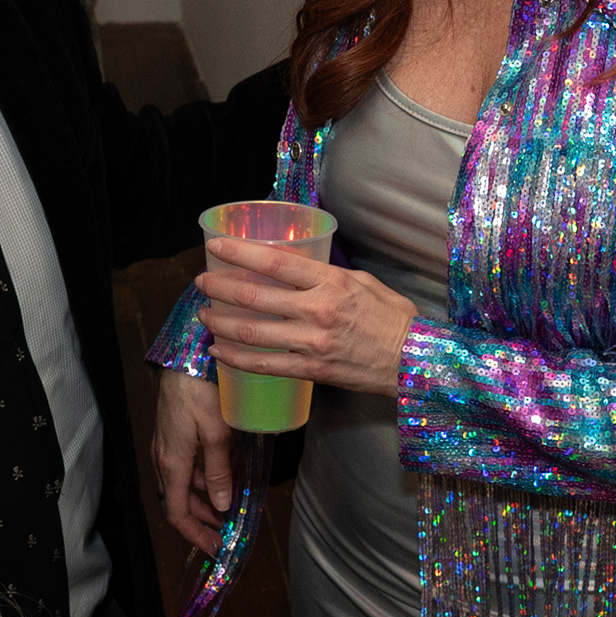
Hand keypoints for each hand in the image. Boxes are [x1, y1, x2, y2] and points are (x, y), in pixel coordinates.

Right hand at [153, 367, 237, 549]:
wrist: (185, 357)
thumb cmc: (200, 392)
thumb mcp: (218, 435)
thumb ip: (220, 472)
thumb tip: (223, 506)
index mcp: (173, 464)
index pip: (177, 514)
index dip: (196, 535)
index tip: (215, 548)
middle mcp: (164, 459)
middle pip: (179, 502)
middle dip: (202, 521)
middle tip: (225, 531)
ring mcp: (165, 446)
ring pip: (181, 485)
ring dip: (202, 500)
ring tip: (226, 507)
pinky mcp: (171, 434)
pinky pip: (183, 468)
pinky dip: (201, 480)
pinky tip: (220, 477)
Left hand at [196, 238, 413, 396]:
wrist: (413, 360)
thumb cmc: (393, 318)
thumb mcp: (363, 282)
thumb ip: (327, 275)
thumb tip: (295, 267)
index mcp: (330, 283)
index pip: (276, 262)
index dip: (240, 253)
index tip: (216, 247)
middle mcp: (317, 311)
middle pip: (255, 297)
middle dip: (220, 288)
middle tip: (202, 282)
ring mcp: (312, 343)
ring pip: (253, 333)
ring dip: (222, 323)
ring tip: (205, 315)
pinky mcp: (311, 369)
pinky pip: (265, 365)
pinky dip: (237, 359)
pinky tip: (219, 352)